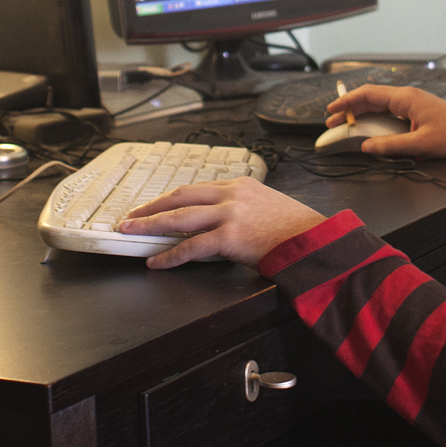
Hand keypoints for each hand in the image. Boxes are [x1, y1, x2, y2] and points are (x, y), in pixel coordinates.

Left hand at [118, 179, 328, 270]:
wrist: (314, 240)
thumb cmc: (294, 229)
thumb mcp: (266, 205)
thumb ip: (241, 207)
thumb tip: (216, 222)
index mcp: (239, 185)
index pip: (195, 189)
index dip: (170, 199)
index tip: (155, 205)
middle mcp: (231, 195)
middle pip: (180, 197)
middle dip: (151, 207)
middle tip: (131, 216)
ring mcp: (230, 214)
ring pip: (179, 218)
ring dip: (151, 225)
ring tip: (131, 232)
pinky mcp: (230, 237)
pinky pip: (192, 247)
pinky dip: (170, 255)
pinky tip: (156, 261)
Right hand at [324, 85, 445, 157]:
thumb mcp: (420, 144)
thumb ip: (390, 145)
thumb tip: (366, 146)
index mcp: (405, 98)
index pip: (368, 94)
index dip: (347, 101)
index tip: (331, 110)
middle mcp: (406, 96)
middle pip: (370, 98)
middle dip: (349, 108)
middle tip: (332, 122)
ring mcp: (411, 102)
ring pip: (378, 104)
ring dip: (361, 113)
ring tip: (346, 125)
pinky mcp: (416, 110)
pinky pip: (389, 110)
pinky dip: (374, 117)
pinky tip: (368, 127)